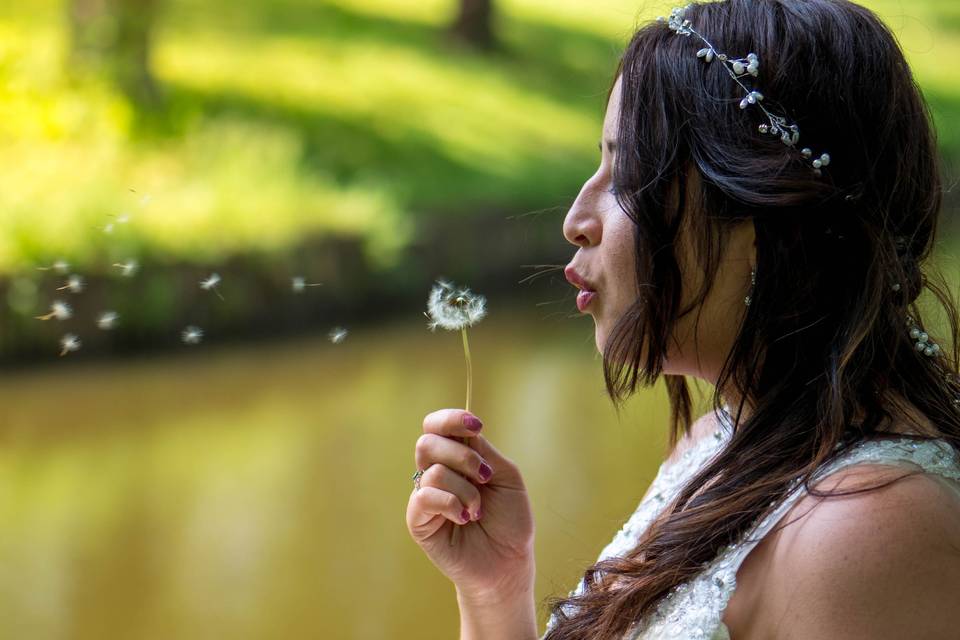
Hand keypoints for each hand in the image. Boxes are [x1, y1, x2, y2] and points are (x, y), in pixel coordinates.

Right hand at [406, 409, 535, 602]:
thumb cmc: (509, 520)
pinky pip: (425, 497)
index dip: (451, 419)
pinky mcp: (418, 520)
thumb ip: (482, 451)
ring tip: (478, 510)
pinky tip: (464, 518)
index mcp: (456, 457)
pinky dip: (451, 504)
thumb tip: (462, 434)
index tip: (476, 426)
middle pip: (428, 441)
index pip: (437, 426)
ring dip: (466, 490)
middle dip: (463, 456)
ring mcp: (425, 496)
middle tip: (485, 477)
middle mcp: (436, 472)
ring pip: (434, 471)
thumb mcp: (504, 475)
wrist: (508, 561)